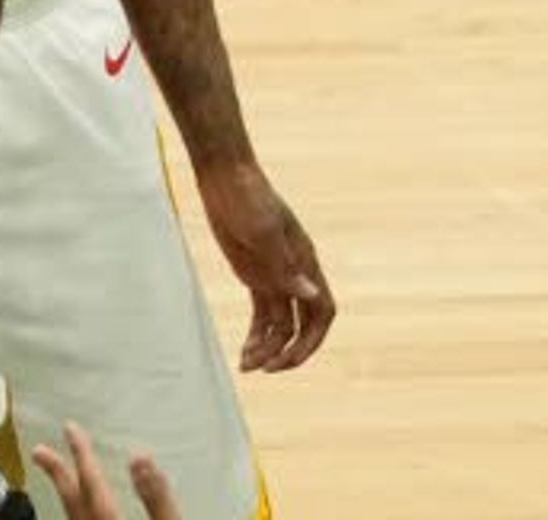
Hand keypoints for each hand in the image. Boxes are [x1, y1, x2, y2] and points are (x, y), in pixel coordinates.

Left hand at [29, 423, 180, 519]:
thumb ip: (159, 497)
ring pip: (73, 517)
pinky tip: (83, 508)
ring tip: (59, 475)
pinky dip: (77, 509)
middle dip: (58, 473)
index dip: (80, 454)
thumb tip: (140, 455)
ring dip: (66, 493)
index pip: (91, 483)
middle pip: (72, 502)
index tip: (70, 428)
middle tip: (41, 451)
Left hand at [194, 154, 334, 371]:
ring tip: (246, 366)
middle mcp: (295, 272)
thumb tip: (310, 294)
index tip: (290, 359)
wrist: (225, 176)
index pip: (322, 310)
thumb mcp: (264, 232)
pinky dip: (255, 336)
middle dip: (290, 351)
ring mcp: (274, 275)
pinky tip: (243, 353)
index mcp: (304, 261)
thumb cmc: (248, 197)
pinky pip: (261, 315)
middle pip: (304, 324)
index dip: (313, 339)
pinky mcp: (254, 275)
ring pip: (280, 324)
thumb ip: (285, 266)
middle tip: (267, 370)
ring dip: (267, 348)